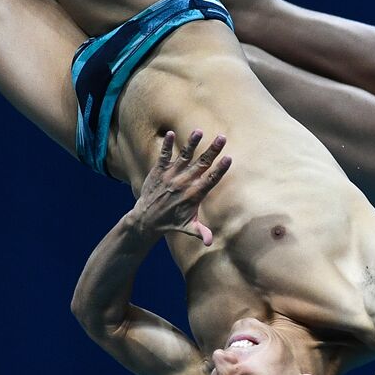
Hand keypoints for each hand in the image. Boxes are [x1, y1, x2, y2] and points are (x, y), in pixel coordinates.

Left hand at [132, 130, 230, 245]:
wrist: (146, 219)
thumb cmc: (171, 222)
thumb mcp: (188, 227)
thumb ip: (201, 232)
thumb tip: (210, 243)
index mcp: (193, 195)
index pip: (210, 180)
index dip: (220, 169)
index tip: (229, 158)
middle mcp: (183, 183)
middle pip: (201, 164)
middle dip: (212, 151)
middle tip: (222, 138)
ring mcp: (170, 176)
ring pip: (183, 157)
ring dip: (191, 144)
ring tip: (199, 131)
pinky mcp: (158, 171)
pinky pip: (163, 156)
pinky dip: (166, 146)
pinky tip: (170, 134)